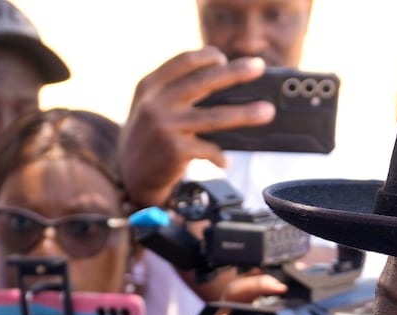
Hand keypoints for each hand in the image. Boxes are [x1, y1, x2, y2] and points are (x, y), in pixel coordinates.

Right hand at [119, 47, 273, 209]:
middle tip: (258, 67)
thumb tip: (220, 76)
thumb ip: (173, 89)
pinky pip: (208, 149)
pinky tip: (224, 161)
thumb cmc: (147, 138)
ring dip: (245, 114)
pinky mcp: (175, 150)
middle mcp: (156, 103)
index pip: (184, 61)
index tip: (224, 58)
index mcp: (150, 86)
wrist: (130, 177)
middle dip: (236, 73)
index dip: (208, 57)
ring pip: (215, 116)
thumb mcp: (149, 106)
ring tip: (266, 112)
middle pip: (204, 81)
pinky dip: (219, 156)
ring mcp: (166, 126)